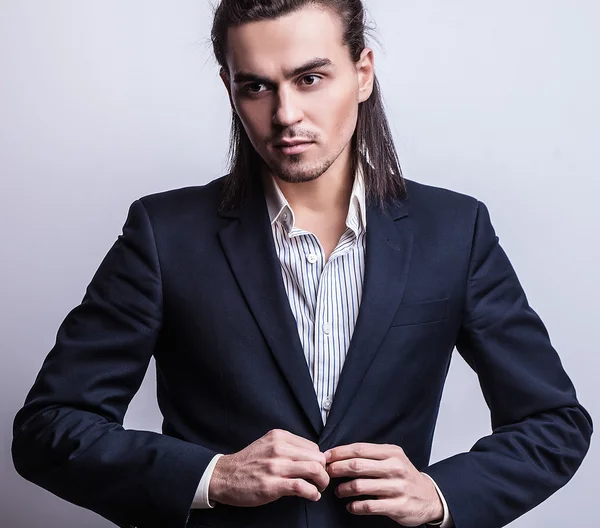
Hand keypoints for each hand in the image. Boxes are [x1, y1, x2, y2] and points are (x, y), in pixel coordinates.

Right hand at [209, 429, 329, 506]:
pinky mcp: (272, 485)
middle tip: (321, 480)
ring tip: (319, 488)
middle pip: (317, 457)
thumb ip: (287, 447)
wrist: (224, 476)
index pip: (313, 446)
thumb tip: (312, 457)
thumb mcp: (267, 444)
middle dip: (324, 471)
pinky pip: (302, 487)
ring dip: (322, 482)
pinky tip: (312, 495)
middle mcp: (279, 449)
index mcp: (279, 437)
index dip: (318, 460)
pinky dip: (312, 493)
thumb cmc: (248, 463)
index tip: (317, 469)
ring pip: (314, 470)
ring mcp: (275, 467)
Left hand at [324, 443, 442, 525]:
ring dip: (344, 489)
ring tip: (338, 491)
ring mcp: (398, 488)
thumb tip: (340, 454)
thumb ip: (371, 456)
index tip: (326, 457)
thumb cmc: (404, 476)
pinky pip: (370, 506)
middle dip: (338, 469)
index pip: (360, 449)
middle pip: (358, 466)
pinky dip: (356, 506)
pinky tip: (350, 506)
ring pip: (361, 486)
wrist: (429, 497)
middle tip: (327, 473)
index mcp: (392, 453)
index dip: (340, 453)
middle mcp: (395, 468)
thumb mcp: (393, 458)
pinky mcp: (398, 506)